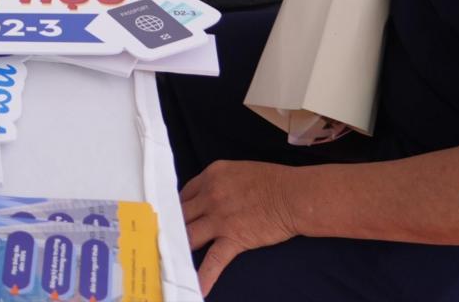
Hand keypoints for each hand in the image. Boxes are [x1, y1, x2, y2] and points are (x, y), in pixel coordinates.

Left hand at [181, 161, 298, 293]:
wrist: (293, 196)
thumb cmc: (273, 181)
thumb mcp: (238, 171)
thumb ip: (220, 182)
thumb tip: (210, 195)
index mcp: (212, 175)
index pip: (185, 193)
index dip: (178, 207)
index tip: (175, 216)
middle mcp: (210, 195)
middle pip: (181, 214)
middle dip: (173, 226)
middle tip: (165, 236)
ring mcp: (219, 218)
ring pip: (188, 235)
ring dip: (180, 246)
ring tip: (171, 257)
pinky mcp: (233, 238)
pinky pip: (213, 260)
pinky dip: (204, 275)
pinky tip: (196, 286)